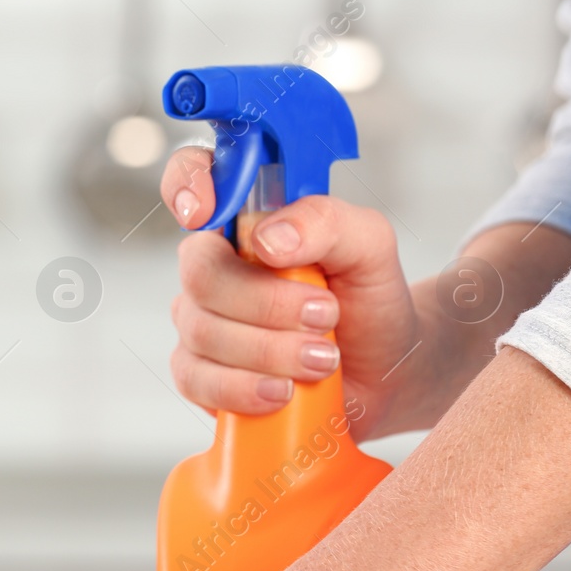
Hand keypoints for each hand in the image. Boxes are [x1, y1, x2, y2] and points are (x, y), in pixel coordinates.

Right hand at [160, 146, 422, 439]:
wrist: (384, 372)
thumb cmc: (369, 301)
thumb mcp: (370, 248)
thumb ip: (326, 222)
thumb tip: (269, 238)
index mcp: (245, 222)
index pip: (191, 179)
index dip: (186, 184)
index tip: (204, 210)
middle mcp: (213, 269)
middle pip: (201, 275)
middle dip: (266, 302)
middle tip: (325, 316)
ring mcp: (200, 322)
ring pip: (203, 333)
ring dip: (271, 351)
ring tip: (322, 359)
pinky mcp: (200, 375)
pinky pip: (198, 380)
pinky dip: (244, 388)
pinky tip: (283, 391)